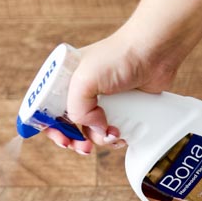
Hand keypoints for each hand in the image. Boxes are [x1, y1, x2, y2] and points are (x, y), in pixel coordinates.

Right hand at [44, 28, 176, 154]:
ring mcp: (100, 102)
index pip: (47, 110)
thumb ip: (77, 109)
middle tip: (85, 148)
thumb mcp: (84, 81)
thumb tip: (93, 128)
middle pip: (67, 126)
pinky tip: (122, 134)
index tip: (64, 139)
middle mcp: (80, 91)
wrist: (154, 52)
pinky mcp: (120, 109)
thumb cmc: (118, 56)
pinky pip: (110, 132)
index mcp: (65, 80)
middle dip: (75, 141)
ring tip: (113, 134)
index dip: (52, 128)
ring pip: (91, 133)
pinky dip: (114, 138)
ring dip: (100, 140)